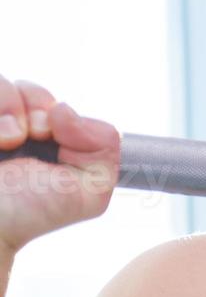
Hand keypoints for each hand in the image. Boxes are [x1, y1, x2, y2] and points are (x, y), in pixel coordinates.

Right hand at [0, 75, 119, 253]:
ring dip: (8, 106)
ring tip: (7, 141)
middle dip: (35, 106)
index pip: (52, 103)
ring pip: (3, 82)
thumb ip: (105, 149)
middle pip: (27, 88)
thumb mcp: (88, 190)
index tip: (57, 134)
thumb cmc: (27, 214)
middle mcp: (11, 128)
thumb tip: (65, 109)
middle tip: (30, 136)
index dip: (57, 111)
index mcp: (43, 141)